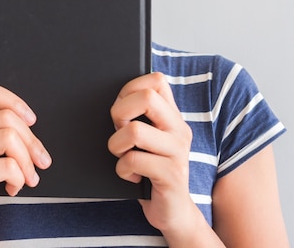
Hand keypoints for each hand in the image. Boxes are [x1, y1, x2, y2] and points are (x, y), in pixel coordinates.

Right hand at [0, 83, 51, 245]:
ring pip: (9, 138)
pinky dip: (19, 178)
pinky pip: (8, 166)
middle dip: (31, 141)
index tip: (32, 120)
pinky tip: (12, 187)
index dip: (14, 102)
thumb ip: (5, 129)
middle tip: (41, 160)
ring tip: (28, 176)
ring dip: (27, 161)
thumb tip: (33, 122)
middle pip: (7, 118)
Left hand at [108, 72, 202, 241]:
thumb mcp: (147, 139)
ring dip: (116, 145)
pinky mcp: (171, 175)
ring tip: (122, 156)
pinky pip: (133, 160)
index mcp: (173, 116)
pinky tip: (131, 176)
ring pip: (134, 130)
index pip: (156, 80)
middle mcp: (179, 129)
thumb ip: (138, 117)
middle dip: (119, 112)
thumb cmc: (150, 171)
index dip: (130, 88)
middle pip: (146, 97)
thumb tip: (113, 99)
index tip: (121, 110)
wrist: (173, 212)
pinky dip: (122, 169)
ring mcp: (178, 152)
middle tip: (118, 131)